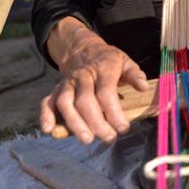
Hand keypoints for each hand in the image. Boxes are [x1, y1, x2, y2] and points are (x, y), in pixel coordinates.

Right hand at [40, 19, 149, 143]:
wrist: (83, 49)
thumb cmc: (108, 60)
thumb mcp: (125, 61)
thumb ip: (134, 74)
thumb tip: (143, 86)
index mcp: (103, 68)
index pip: (106, 92)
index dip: (114, 112)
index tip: (123, 128)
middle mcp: (82, 76)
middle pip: (85, 101)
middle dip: (96, 122)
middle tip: (109, 138)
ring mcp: (67, 83)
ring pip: (65, 103)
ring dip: (74, 123)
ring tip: (87, 139)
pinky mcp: (56, 90)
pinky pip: (47, 102)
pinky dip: (45, 116)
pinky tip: (49, 130)